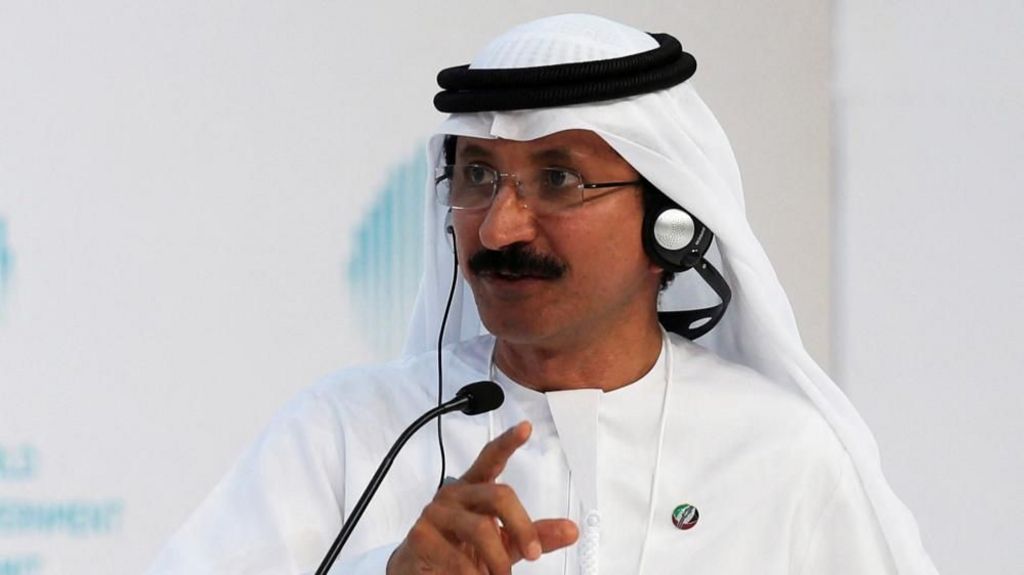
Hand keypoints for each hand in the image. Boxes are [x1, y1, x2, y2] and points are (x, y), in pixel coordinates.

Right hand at [387, 421, 577, 573]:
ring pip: (481, 528)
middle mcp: (455, 494)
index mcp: (474, 488)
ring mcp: (436, 513)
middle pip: (499, 495)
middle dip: (522, 527)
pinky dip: (473, 574)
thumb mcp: (506, 543)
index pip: (491, 459)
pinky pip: (458, 557)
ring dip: (498, 559)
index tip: (526, 428)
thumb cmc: (464, 551)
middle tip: (534, 554)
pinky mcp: (421, 536)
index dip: (508, 442)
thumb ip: (536, 535)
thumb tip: (571, 531)